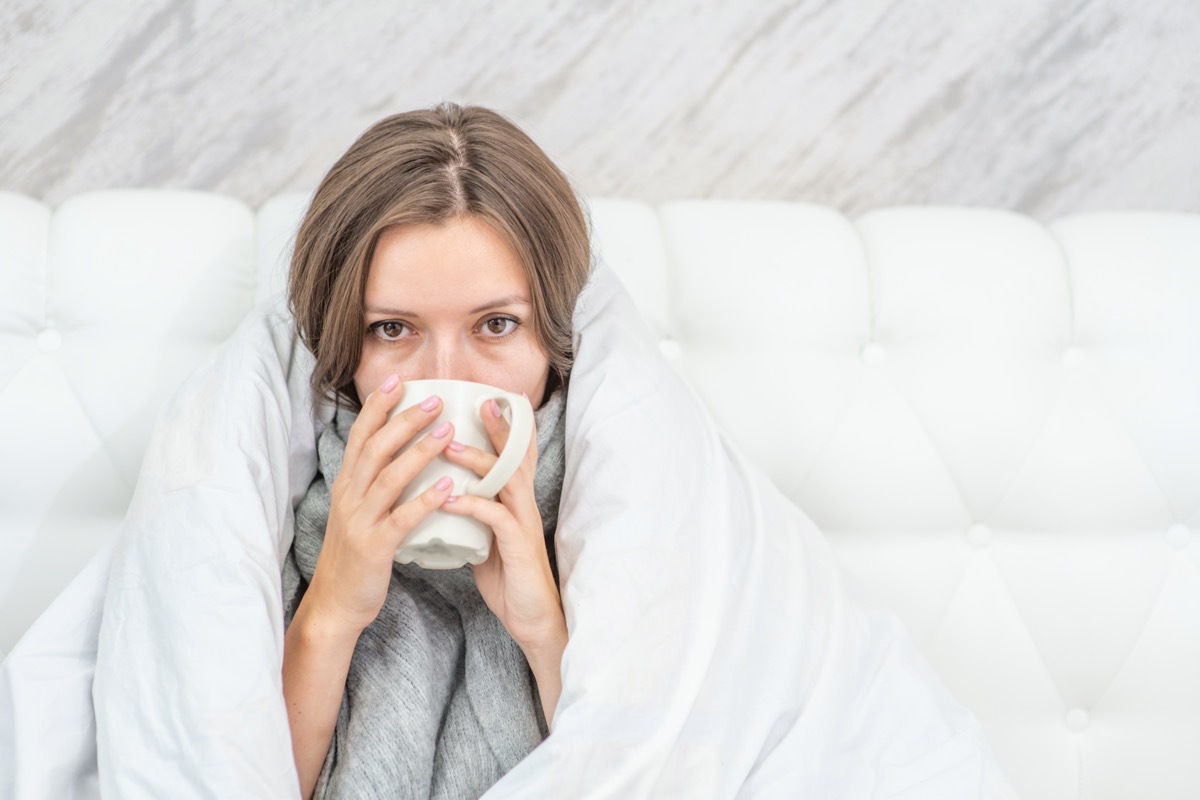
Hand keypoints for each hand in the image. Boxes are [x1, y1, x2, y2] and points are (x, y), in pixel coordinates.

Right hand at [303, 375, 457, 635]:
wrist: (336, 603)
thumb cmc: (356, 556)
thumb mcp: (359, 511)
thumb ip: (374, 483)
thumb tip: (398, 453)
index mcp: (348, 485)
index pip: (361, 435)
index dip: (379, 406)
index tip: (399, 379)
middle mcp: (350, 496)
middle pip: (376, 447)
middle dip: (405, 419)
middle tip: (437, 399)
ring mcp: (360, 520)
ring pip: (390, 477)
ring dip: (420, 451)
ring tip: (448, 431)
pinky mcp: (375, 546)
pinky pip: (402, 518)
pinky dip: (426, 499)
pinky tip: (448, 484)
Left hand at [440, 397, 565, 653]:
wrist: (531, 619)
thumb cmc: (509, 578)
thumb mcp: (488, 537)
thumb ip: (474, 513)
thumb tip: (448, 495)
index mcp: (516, 502)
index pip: (514, 456)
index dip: (506, 427)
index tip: (492, 399)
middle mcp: (523, 506)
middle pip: (515, 457)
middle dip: (499, 428)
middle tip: (481, 401)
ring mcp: (523, 524)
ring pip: (505, 481)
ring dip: (478, 461)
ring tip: (450, 446)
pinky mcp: (518, 547)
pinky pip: (496, 518)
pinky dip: (473, 505)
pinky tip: (452, 497)